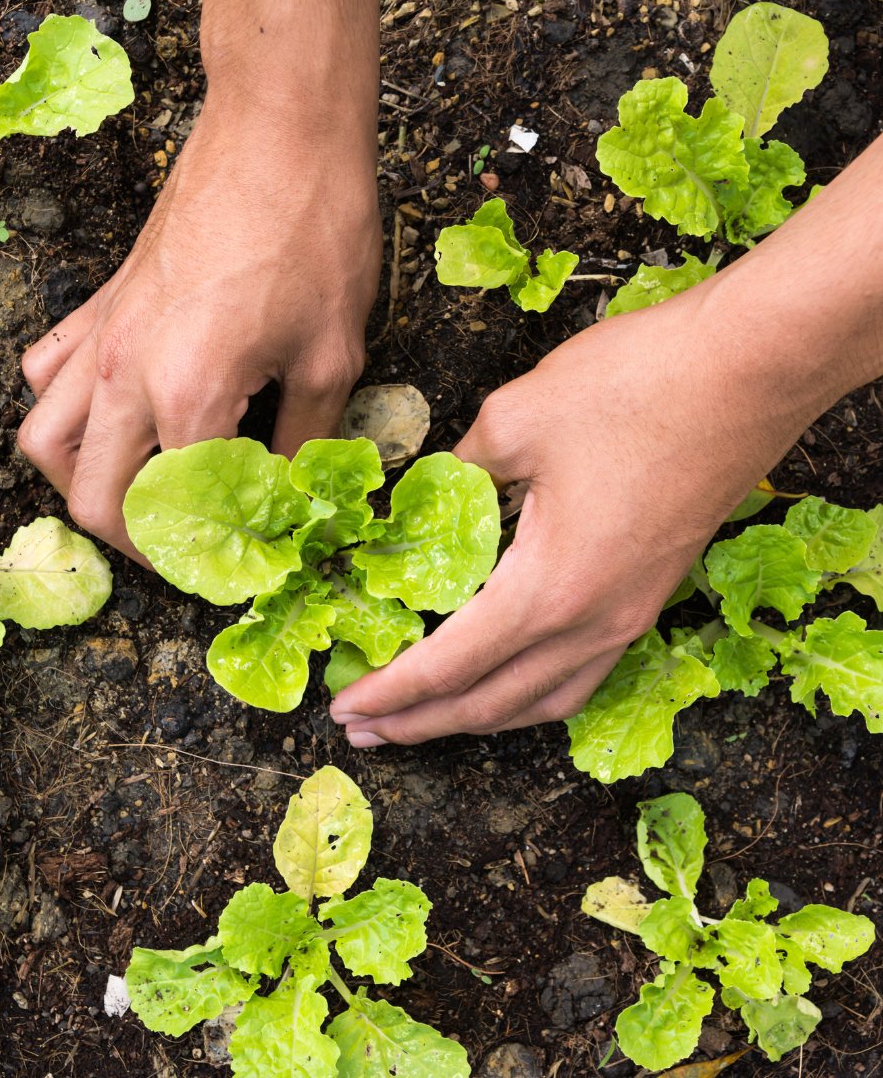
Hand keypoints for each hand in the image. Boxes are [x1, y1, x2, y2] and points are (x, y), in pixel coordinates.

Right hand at [17, 101, 380, 560]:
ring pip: (44, 440)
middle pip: (92, 497)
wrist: (278, 133)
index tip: (236, 567)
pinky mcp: (101, 303)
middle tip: (183, 550)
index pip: (176, 512)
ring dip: (81, 483)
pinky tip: (109, 416)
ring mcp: (103, 336)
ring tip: (134, 495)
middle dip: (134, 543)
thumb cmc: (314, 235)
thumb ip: (304, 443)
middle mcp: (126, 374)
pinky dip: (63, 411)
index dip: (207, 556)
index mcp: (188, 396)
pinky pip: (49, 373)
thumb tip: (291, 498)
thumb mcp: (332, 357)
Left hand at [329, 283, 826, 746]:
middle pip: (490, 703)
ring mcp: (630, 617)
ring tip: (424, 720)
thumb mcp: (514, 420)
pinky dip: (528, 695)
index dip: (390, 692)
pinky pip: (580, 676)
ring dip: (476, 718)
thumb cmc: (635, 387)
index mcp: (548, 589)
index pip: (448, 666)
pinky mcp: (651, 597)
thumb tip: (426, 495)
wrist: (753, 368)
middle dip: (420, 722)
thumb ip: (456, 472)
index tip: (344, 707)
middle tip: (363, 729)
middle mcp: (592, 624)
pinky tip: (506, 681)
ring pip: (541, 701)